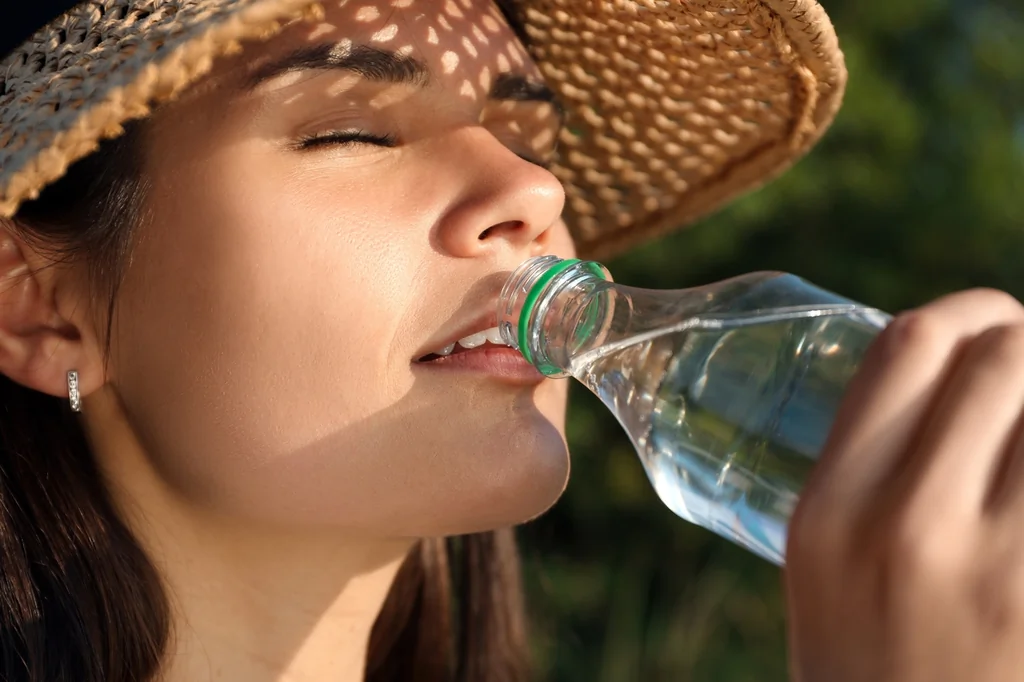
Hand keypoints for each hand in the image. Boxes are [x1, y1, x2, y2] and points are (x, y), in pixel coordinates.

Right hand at [785, 288, 1023, 681]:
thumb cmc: (870, 670)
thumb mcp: (830, 568)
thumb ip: (871, 473)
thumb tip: (958, 374)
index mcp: (829, 512)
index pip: (908, 346)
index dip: (970, 310)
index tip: (998, 324)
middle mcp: (906, 529)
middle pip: (1008, 359)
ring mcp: (1001, 573)